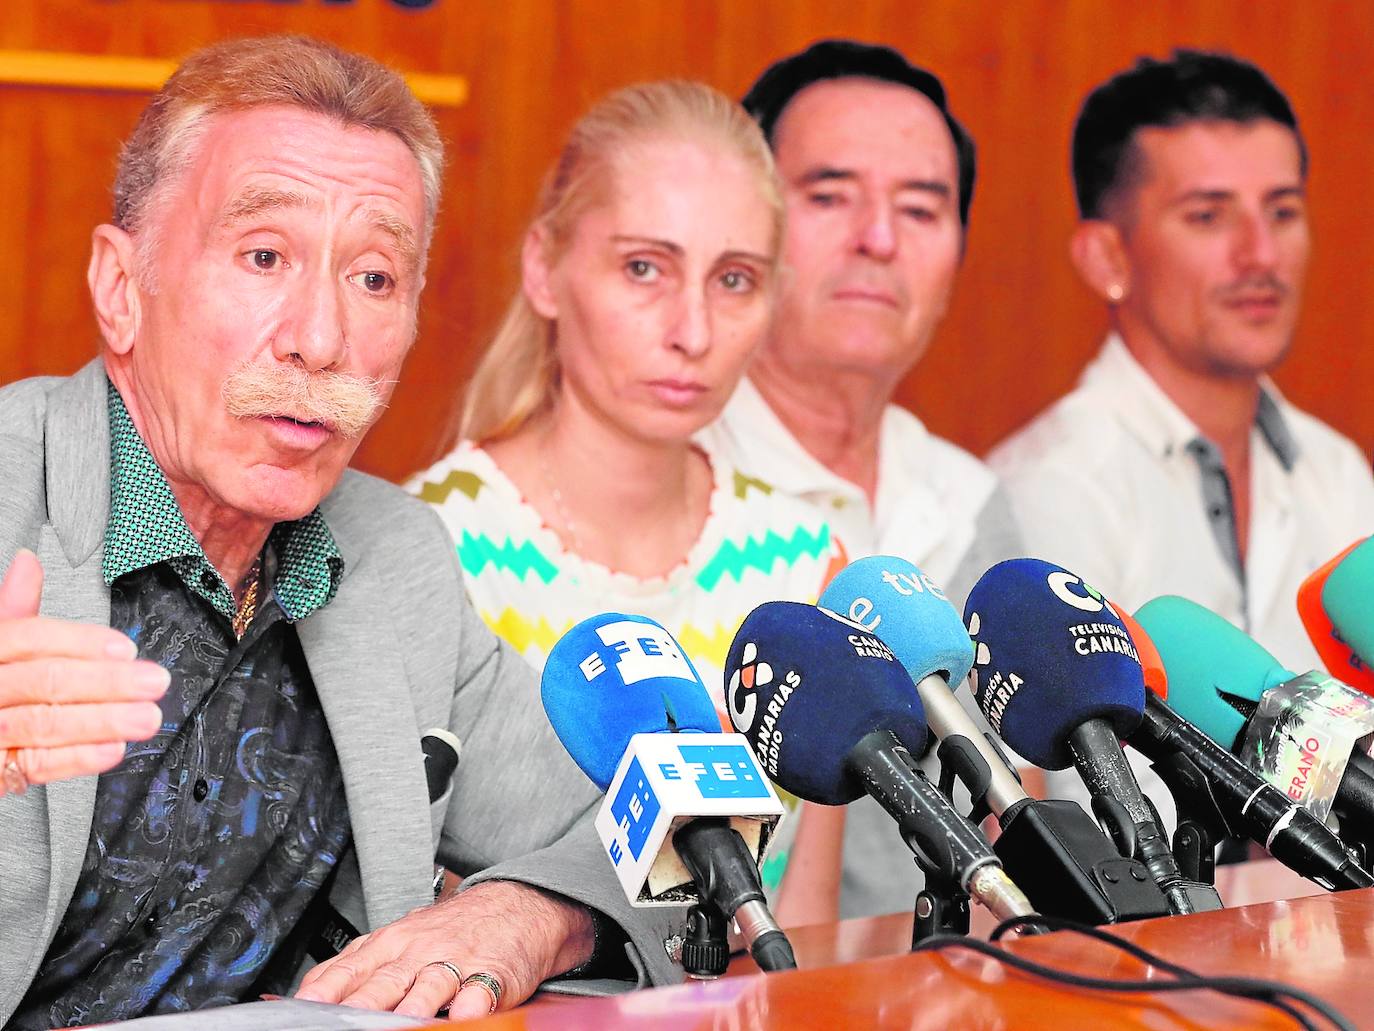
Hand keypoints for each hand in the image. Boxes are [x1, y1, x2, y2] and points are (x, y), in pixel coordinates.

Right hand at [0, 549, 168, 795]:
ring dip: (103, 721)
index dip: (80, 641)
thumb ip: (12, 608)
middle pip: (45, 680)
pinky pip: (34, 765)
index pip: (28, 637)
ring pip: (44, 722)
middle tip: (153, 682)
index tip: (125, 647)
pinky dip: (76, 758)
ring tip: (145, 718)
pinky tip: (112, 749)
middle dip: (107, 682)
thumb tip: (28, 562)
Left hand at [295, 880, 595, 1018]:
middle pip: (384, 983)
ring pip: (431, 985)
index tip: (306, 1010)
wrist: (513, 906)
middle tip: (347, 1021)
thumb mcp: (394, 940)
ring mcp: (456, 961)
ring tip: (404, 1022)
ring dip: (415, 1006)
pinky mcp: (493, 974)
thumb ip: (352, 967)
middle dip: (363, 1005)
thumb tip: (306, 995)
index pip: (348, 971)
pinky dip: (470, 1005)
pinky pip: (480, 992)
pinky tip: (463, 1015)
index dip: (325, 992)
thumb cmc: (446, 931)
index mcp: (388, 945)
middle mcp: (417, 952)